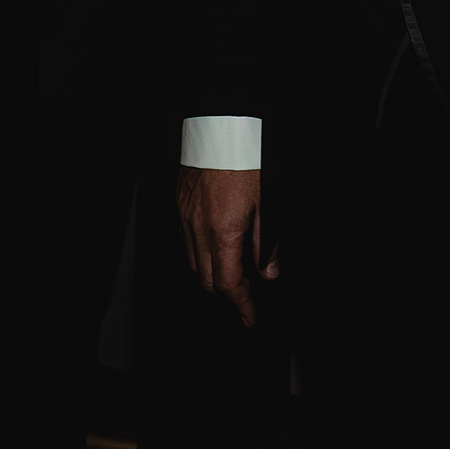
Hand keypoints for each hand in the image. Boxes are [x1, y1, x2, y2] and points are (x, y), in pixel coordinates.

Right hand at [178, 165, 275, 327]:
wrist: (221, 130)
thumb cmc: (247, 162)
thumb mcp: (268, 203)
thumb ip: (267, 243)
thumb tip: (269, 274)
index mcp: (223, 232)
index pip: (228, 284)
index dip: (241, 306)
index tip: (250, 319)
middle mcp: (199, 229)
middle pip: (206, 280)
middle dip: (225, 297)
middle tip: (245, 301)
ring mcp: (185, 217)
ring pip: (192, 263)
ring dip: (210, 277)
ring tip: (231, 278)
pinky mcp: (179, 205)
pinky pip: (184, 242)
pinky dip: (198, 256)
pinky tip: (213, 251)